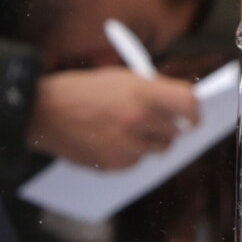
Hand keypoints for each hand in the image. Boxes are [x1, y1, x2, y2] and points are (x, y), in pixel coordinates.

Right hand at [27, 69, 201, 169]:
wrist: (45, 112)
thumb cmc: (81, 91)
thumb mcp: (119, 78)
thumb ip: (150, 91)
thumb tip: (177, 107)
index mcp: (142, 91)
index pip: (189, 105)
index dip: (195, 112)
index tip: (194, 117)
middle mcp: (139, 119)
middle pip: (175, 132)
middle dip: (169, 129)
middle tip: (154, 123)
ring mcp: (128, 144)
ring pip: (156, 149)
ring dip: (146, 142)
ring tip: (121, 129)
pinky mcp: (116, 164)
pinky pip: (135, 162)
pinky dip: (127, 154)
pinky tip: (107, 140)